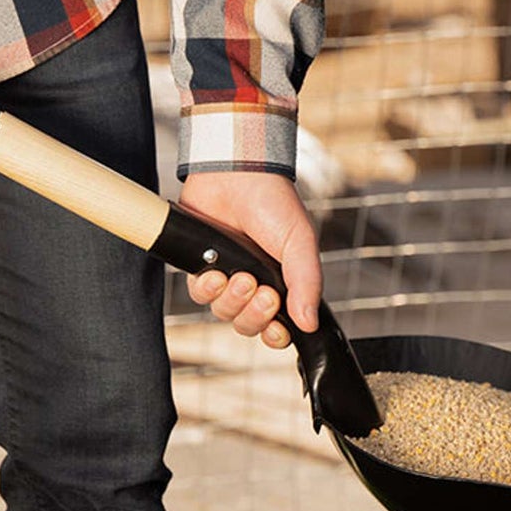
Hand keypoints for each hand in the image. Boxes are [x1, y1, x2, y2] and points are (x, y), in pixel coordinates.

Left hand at [181, 170, 322, 349]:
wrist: (236, 174)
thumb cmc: (273, 203)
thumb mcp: (299, 244)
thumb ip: (306, 284)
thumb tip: (310, 324)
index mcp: (282, 282)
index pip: (277, 325)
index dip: (275, 335)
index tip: (277, 330)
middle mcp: (254, 284)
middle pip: (248, 325)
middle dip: (255, 315)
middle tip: (263, 293)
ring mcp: (227, 277)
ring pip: (223, 313)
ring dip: (232, 300)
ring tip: (241, 277)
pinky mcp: (200, 267)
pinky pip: (199, 295)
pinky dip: (208, 288)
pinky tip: (216, 272)